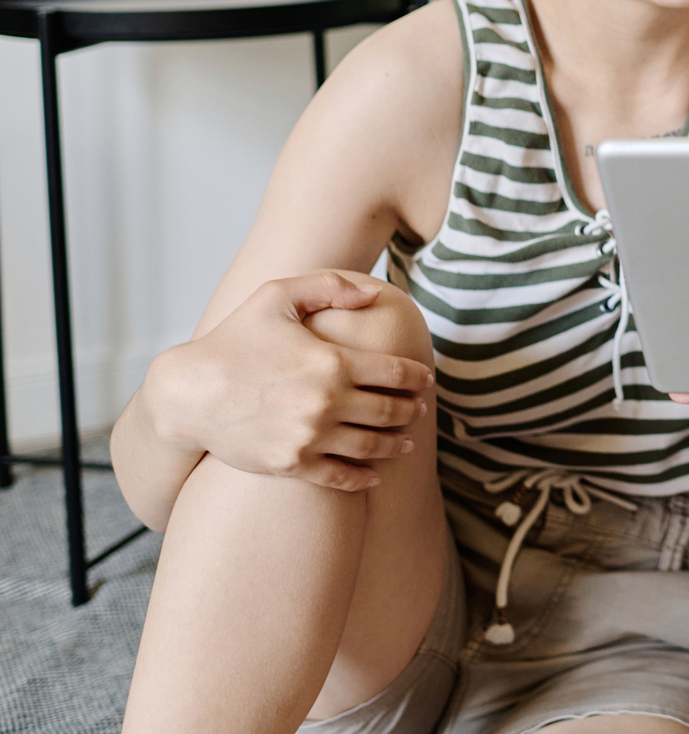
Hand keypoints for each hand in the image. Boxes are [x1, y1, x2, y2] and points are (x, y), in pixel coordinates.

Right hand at [145, 271, 432, 490]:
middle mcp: (327, 402)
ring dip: (395, 445)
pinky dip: (362, 478)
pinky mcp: (290, 464)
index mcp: (333, 362)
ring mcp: (310, 437)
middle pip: (389, 411)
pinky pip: (339, 478)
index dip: (416, 378)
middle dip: (411, 411)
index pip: (395, 373)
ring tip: (406, 444)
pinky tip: (374, 476)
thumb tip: (375, 293)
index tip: (425, 381)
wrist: (186, 393)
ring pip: (371, 446)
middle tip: (419, 411)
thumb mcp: (277, 297)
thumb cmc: (232, 340)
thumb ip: (329, 287)